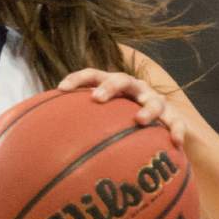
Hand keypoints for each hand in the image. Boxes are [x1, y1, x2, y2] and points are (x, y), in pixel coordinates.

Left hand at [58, 68, 186, 146]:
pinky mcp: (172, 116)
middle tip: (97, 99)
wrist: (156, 129)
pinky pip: (176, 123)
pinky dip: (176, 130)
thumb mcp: (95, 123)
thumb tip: (42, 143)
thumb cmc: (115, 126)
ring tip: (140, 120)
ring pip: (152, 100)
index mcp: (112, 87)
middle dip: (109, 87)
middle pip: (121, 80)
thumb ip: (74, 127)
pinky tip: (175, 142)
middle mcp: (133, 90)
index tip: (61, 88)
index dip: (77, 79)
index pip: (92, 75)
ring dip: (147, 109)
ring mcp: (153, 101)